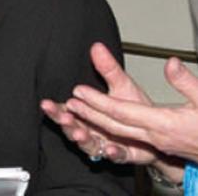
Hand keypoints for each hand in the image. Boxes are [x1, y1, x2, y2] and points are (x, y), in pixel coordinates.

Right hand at [42, 42, 158, 165]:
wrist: (155, 130)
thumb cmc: (134, 107)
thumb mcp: (120, 84)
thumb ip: (107, 68)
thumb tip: (97, 46)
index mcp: (86, 112)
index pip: (65, 110)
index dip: (55, 109)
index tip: (47, 104)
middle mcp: (91, 128)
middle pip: (71, 128)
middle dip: (65, 124)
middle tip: (64, 118)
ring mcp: (104, 142)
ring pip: (88, 144)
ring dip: (82, 139)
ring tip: (80, 133)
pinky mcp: (121, 154)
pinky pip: (114, 156)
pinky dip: (111, 153)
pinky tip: (110, 149)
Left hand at [70, 50, 197, 164]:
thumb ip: (186, 82)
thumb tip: (170, 62)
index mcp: (162, 125)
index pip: (122, 112)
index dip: (98, 102)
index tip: (79, 91)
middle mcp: (154, 137)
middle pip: (114, 125)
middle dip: (88, 113)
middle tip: (67, 102)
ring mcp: (155, 143)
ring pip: (118, 133)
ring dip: (94, 123)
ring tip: (74, 112)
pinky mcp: (157, 145)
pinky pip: (127, 138)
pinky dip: (108, 130)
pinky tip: (98, 124)